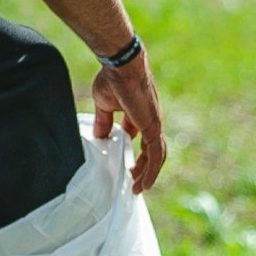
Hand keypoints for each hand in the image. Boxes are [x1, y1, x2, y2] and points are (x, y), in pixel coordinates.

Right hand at [92, 52, 166, 193]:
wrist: (121, 67)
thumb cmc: (113, 79)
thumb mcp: (105, 104)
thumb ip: (104, 121)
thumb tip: (99, 137)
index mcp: (140, 115)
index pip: (141, 138)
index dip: (135, 153)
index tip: (125, 165)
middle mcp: (151, 121)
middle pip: (152, 150)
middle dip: (144, 167)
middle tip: (134, 182)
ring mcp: (154, 124)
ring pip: (156, 155)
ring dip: (148, 173)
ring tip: (138, 188)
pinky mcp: (153, 127)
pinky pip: (155, 154)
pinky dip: (151, 170)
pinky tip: (143, 183)